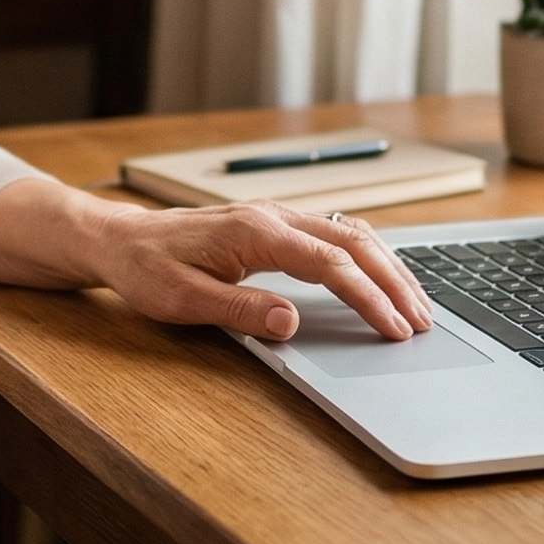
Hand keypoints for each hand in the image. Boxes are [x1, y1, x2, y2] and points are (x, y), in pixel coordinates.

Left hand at [86, 201, 435, 342]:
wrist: (120, 239)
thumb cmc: (146, 268)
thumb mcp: (182, 300)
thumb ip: (239, 310)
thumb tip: (291, 322)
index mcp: (255, 232)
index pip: (331, 264)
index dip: (369, 297)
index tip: (395, 327)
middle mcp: (273, 216)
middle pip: (354, 242)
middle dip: (393, 281)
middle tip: (423, 321)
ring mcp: (276, 216)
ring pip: (350, 233)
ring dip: (387, 266)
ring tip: (415, 303)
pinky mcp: (274, 224)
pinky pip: (335, 233)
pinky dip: (367, 255)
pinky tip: (382, 275)